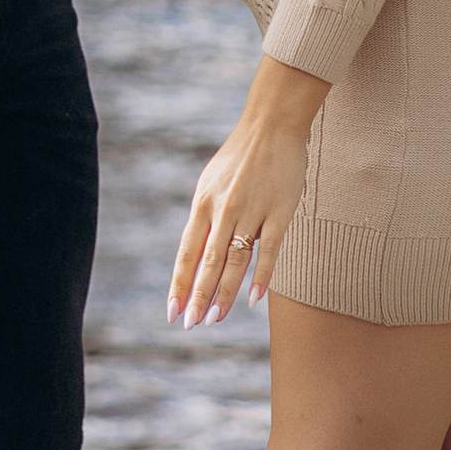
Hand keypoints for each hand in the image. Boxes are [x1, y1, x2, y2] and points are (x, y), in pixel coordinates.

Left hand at [168, 58, 325, 326]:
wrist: (272, 125)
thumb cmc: (240, 156)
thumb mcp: (212, 182)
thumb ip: (206, 216)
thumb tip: (196, 250)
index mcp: (203, 203)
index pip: (187, 252)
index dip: (179, 283)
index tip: (171, 310)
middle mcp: (223, 210)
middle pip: (208, 262)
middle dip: (197, 296)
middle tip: (190, 324)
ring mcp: (252, 212)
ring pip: (235, 262)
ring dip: (224, 294)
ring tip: (214, 318)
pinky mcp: (279, 213)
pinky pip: (269, 251)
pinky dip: (260, 277)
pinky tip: (252, 300)